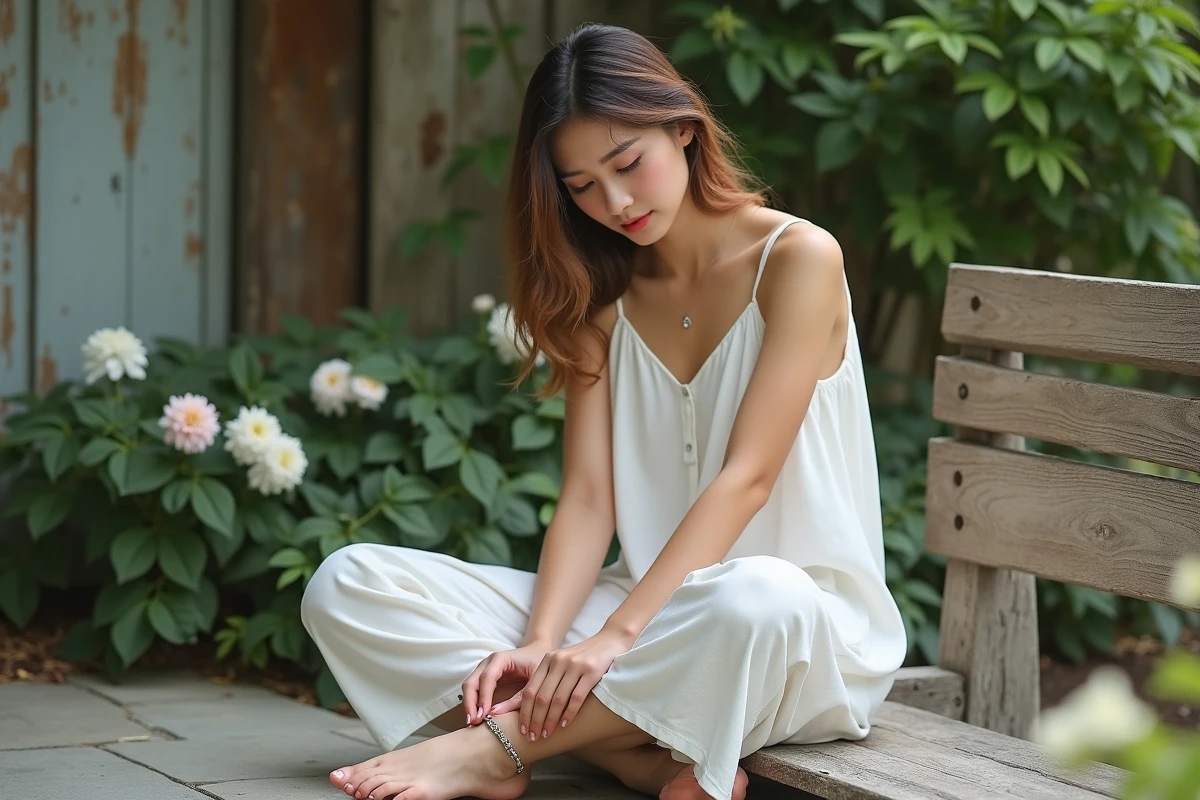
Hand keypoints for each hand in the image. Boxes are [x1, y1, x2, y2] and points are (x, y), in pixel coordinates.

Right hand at [461, 643, 551, 726]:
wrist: (536, 653)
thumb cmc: (537, 665)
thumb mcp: (533, 682)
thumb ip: (518, 698)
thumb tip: (494, 714)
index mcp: (501, 659)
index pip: (487, 677)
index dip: (484, 696)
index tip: (483, 714)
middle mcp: (488, 663)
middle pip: (471, 682)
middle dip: (470, 703)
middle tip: (473, 722)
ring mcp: (483, 670)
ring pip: (468, 687)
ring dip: (468, 705)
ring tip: (472, 723)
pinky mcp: (483, 679)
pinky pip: (473, 691)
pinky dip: (472, 704)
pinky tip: (475, 718)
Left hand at [490, 628, 632, 740]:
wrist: (611, 640)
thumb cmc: (585, 657)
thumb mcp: (563, 662)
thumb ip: (549, 678)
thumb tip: (533, 709)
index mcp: (548, 659)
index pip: (529, 690)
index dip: (524, 712)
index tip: (523, 729)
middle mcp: (559, 661)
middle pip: (541, 697)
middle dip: (535, 720)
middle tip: (533, 738)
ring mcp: (575, 665)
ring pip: (557, 699)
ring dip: (550, 720)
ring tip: (546, 735)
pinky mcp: (592, 671)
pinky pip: (576, 697)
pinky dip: (569, 713)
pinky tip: (564, 724)